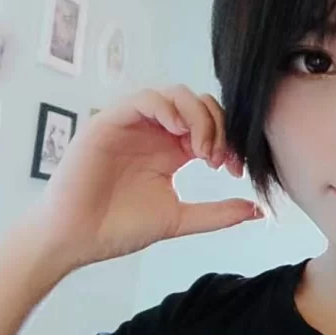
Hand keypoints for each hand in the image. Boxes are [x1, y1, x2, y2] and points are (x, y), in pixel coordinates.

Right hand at [24, 85, 262, 269]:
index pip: (210, 126)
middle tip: (218, 159)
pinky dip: (166, 109)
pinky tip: (177, 132)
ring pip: (174, 96)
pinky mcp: (110, 122)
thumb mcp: (179, 219)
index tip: (235, 169)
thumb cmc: (119, 228)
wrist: (77, 238)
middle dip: (218, 126)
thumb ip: (217, 214)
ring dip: (197, 116)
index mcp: (172, 151)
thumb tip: (257, 211)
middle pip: (198, 105)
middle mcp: (155, 133)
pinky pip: (143, 100)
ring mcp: (133, 126)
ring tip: (201, 149)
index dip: (229, 140)